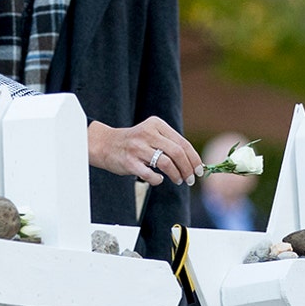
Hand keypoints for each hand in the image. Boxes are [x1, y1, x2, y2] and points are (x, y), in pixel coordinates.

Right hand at [87, 117, 203, 186]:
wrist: (105, 144)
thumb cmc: (135, 143)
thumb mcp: (152, 134)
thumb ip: (170, 143)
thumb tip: (194, 162)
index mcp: (156, 124)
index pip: (182, 142)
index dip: (194, 158)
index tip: (199, 170)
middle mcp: (147, 133)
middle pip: (177, 152)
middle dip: (188, 168)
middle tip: (191, 179)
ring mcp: (138, 147)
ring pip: (166, 163)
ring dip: (176, 175)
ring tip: (178, 181)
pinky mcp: (130, 162)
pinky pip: (150, 174)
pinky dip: (158, 180)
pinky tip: (158, 179)